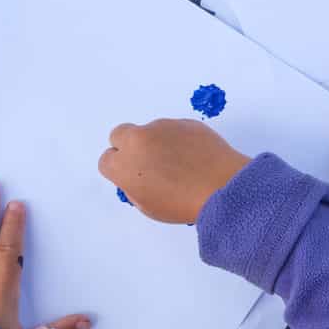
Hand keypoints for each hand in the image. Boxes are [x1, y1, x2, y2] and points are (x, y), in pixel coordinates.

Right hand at [98, 119, 248, 224]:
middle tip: (147, 161)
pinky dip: (179, 139)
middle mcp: (139, 140)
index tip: (132, 175)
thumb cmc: (183, 203)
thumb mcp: (148, 206)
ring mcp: (163, 127)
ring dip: (157, 142)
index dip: (119, 168)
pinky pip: (175, 129)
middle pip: (120, 134)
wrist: (222, 185)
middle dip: (129, 146)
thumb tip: (137, 176)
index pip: (107, 160)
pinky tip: (194, 156)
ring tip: (180, 163)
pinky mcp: (185, 122)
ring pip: (150, 131)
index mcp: (124, 164)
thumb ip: (134, 186)